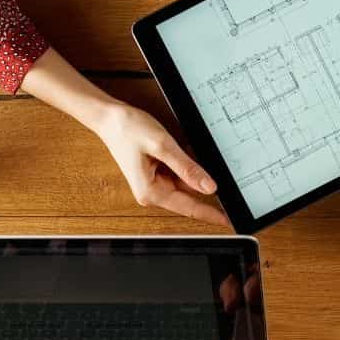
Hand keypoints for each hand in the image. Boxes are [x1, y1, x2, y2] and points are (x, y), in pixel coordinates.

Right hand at [92, 102, 226, 225]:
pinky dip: (184, 165)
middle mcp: (152, 193)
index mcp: (151, 192)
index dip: (211, 215)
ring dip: (191, 171)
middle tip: (219, 175)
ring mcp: (153, 185)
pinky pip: (178, 175)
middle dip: (203, 186)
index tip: (229, 222)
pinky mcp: (155, 175)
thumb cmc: (127, 130)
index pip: (189, 208)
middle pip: (189, 197)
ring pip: (185, 184)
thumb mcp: (163, 146)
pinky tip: (179, 150)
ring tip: (181, 150)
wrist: (109, 118)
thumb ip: (187, 168)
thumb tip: (209, 186)